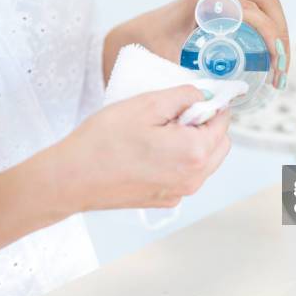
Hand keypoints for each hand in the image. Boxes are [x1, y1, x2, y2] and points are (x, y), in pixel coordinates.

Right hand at [55, 84, 230, 210]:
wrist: (72, 178)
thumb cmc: (103, 142)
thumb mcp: (146, 104)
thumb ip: (183, 96)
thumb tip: (204, 95)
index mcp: (194, 152)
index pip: (222, 122)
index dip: (211, 104)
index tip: (195, 97)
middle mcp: (193, 178)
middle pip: (219, 144)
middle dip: (205, 125)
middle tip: (174, 114)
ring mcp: (180, 192)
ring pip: (204, 161)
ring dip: (193, 143)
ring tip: (160, 132)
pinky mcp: (166, 200)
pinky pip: (186, 175)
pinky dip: (179, 160)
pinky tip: (151, 151)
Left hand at [104, 0, 289, 88]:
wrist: (137, 33)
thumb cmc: (152, 47)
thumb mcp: (172, 62)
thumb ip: (193, 80)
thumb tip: (226, 100)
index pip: (252, 12)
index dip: (271, 37)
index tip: (275, 66)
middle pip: (268, 6)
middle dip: (282, 39)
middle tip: (281, 74)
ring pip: (268, 6)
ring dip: (280, 36)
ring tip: (280, 71)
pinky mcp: (228, 0)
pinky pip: (260, 10)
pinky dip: (272, 31)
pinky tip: (273, 58)